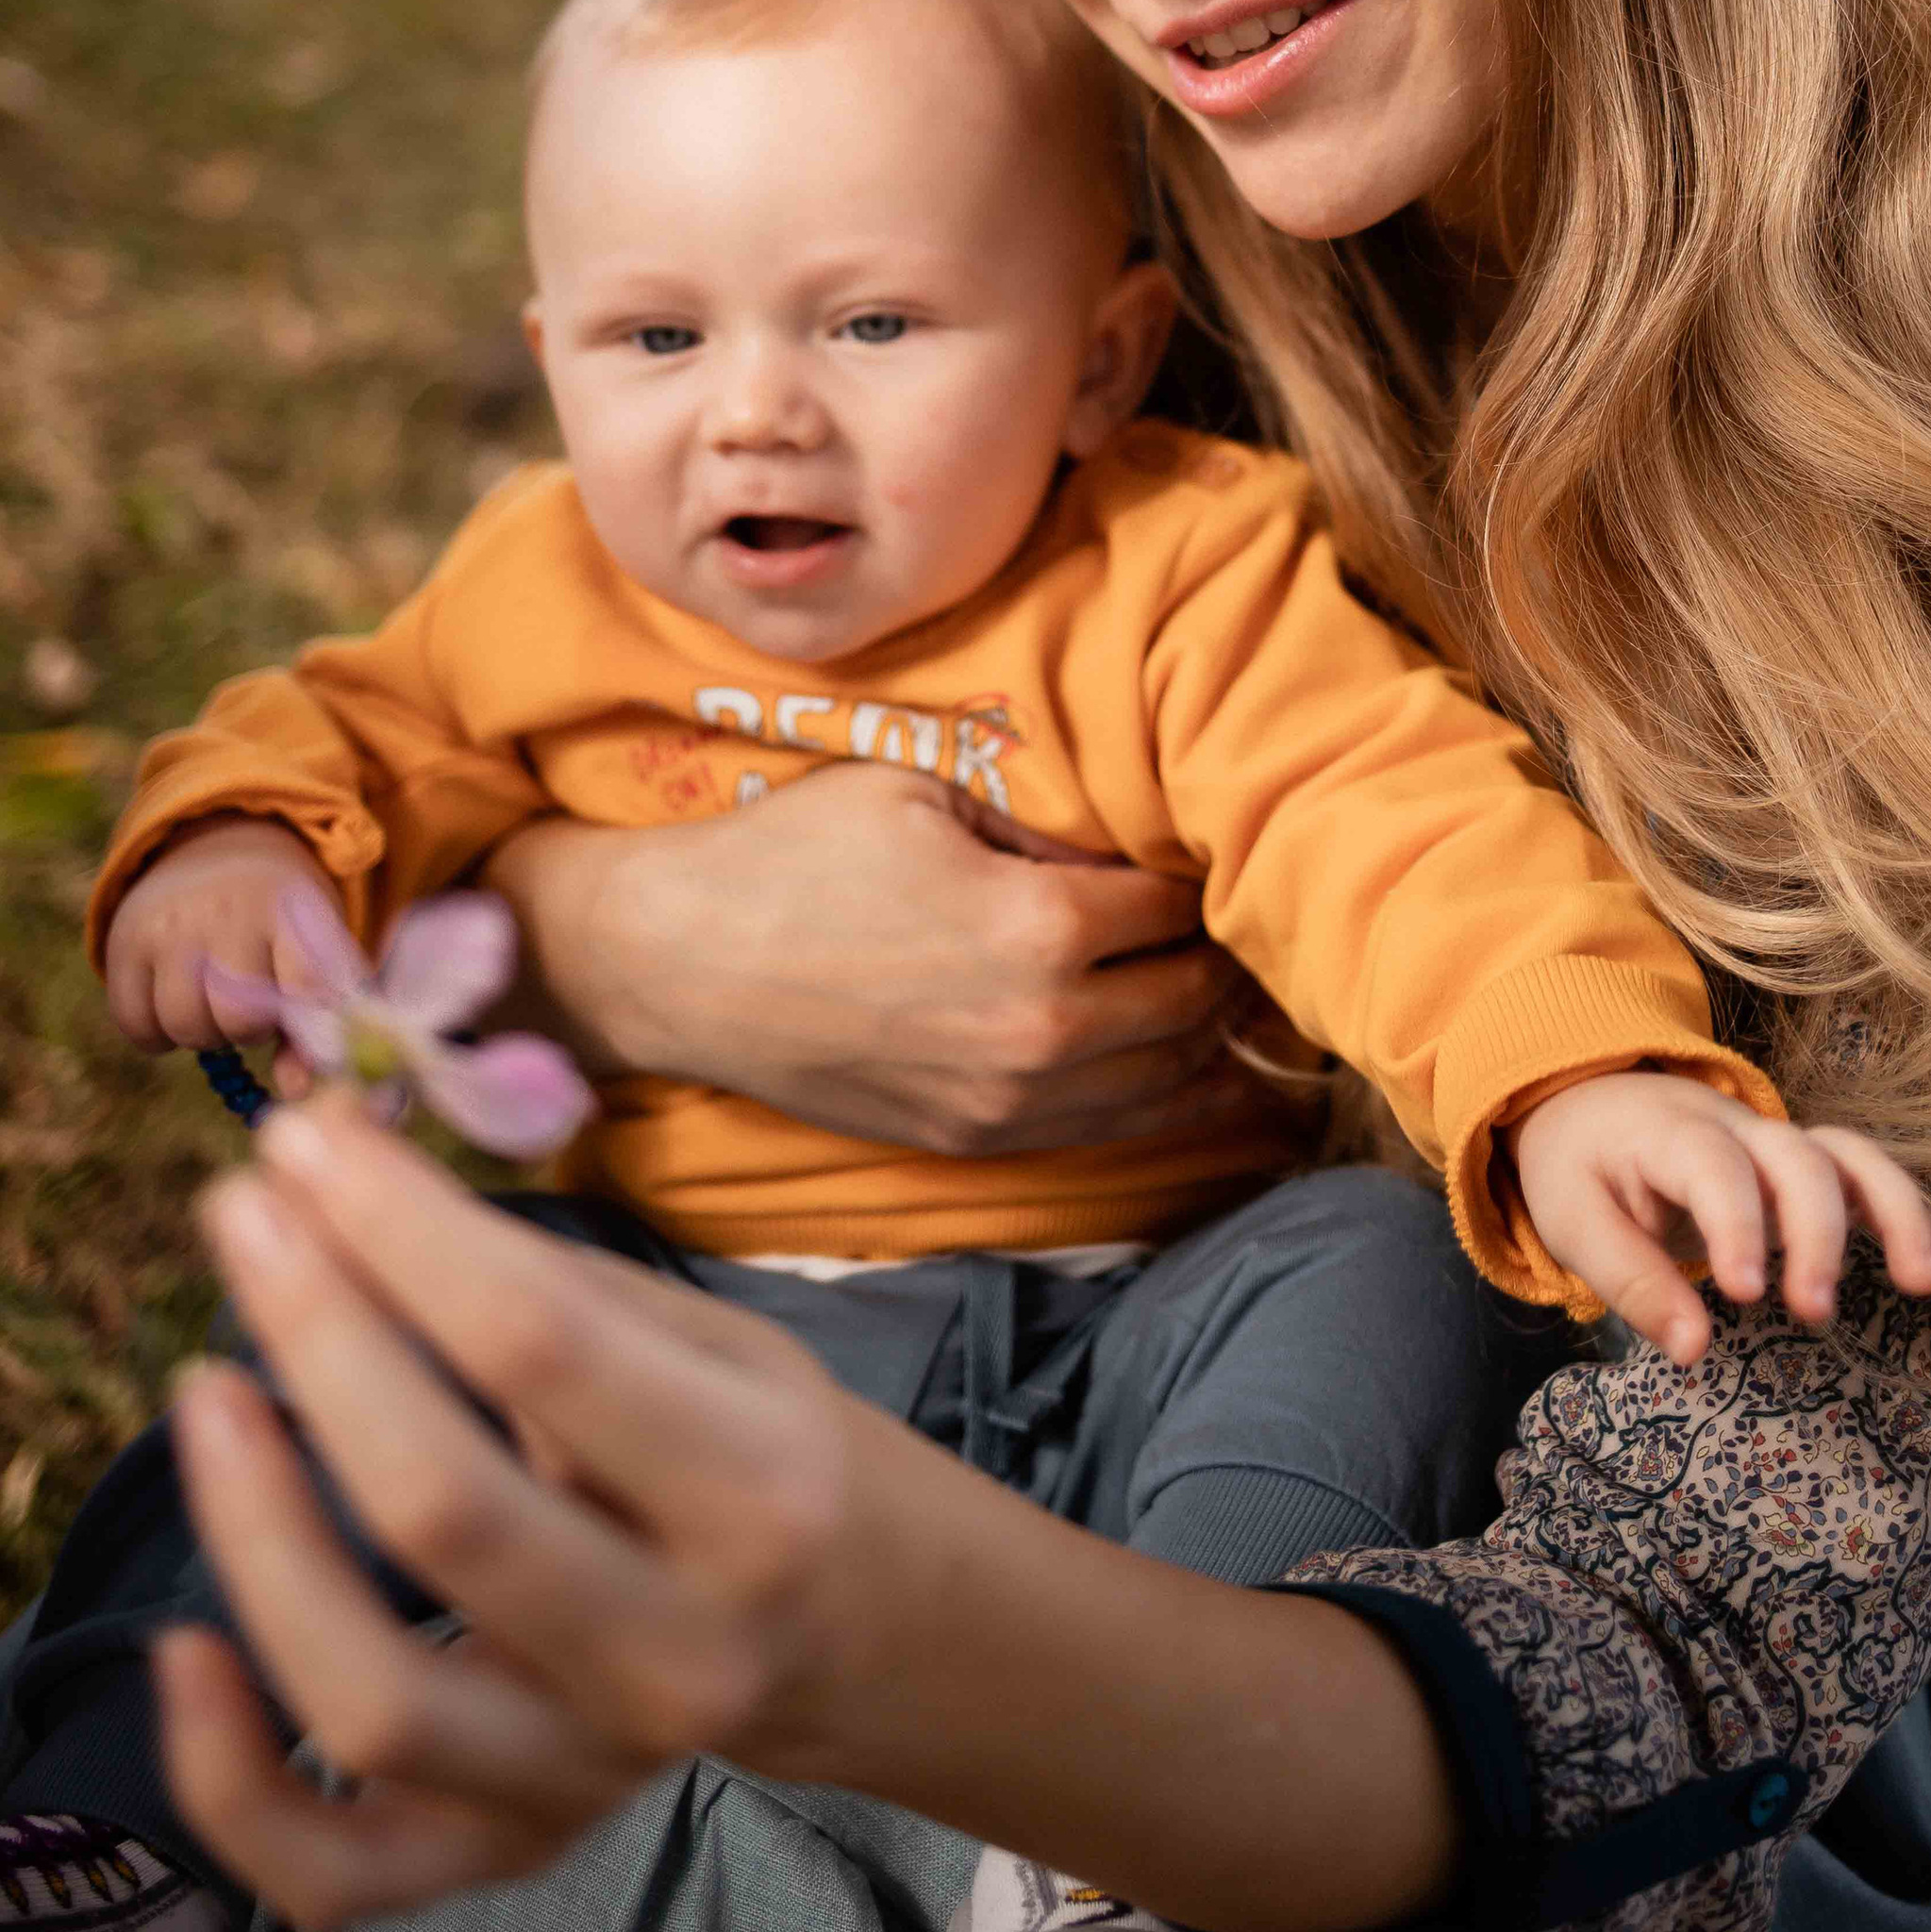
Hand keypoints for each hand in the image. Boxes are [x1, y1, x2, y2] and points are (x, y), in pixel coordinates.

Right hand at [103, 817, 345, 1060]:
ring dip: (204, 1034)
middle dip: (248, 1032)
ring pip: (184, 1027)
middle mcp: (225, 910)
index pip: (301, 989)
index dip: (301, 1024)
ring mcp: (169, 924)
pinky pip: (136, 1025)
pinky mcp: (123, 941)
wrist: (216, 849)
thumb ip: (312, 1022)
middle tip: (250, 1010)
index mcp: (285, 909)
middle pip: (237, 1020)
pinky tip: (175, 1007)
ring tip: (214, 1004)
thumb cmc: (278, 918)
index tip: (295, 1022)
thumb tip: (296, 1093)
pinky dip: (158, 1035)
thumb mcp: (310, 947)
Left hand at [158, 1101, 1461, 1931]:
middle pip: (439, 1506)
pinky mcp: (514, 1849)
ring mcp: (589, 1774)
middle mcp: (676, 1649)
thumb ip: (548, 1290)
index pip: (537, 1341)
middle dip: (316, 1334)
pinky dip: (226, 1782)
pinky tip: (181, 1648)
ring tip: (209, 1392)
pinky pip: (334, 1867)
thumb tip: (354, 1186)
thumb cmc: (784, 1459)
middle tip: (243, 1217)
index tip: (306, 1141)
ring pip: (371, 1698)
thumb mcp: (719, 1345)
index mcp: (755, 1491)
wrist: (878, 1645)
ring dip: (254, 1535)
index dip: (401, 1227)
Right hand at [483, 765, 1254, 1155]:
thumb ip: (1040, 817)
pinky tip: (1204, 1071)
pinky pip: (1113, 1130)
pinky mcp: (978, 1142)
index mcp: (1038, 928)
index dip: (1202, 869)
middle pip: (1194, 997)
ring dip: (1215, 1034)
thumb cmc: (795, 856)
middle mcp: (1043, 1032)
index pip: (1177, 903)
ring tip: (1241, 988)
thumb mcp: (924, 789)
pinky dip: (1170, 1100)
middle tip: (1245, 913)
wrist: (685, 966)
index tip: (1218, 846)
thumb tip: (1130, 831)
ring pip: (1170, 1079)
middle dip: (1226, 954)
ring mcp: (1011, 1103)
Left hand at [1511, 1072, 1930, 1363]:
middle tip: (1814, 1311)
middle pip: (1795, 1157)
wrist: (1590, 1100)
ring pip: (1849, 1154)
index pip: (1712, 1166)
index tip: (1744, 1295)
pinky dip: (1907, 1207)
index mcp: (1667, 1131)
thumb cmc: (1582, 1165)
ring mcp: (1775, 1141)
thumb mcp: (1575, 1219)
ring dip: (1893, 1210)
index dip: (1735, 1224)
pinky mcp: (1800, 1163)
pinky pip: (1863, 1170)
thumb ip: (1631, 1281)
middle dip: (1817, 1232)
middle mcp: (1734, 1126)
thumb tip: (1694, 1350)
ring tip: (1925, 1280)